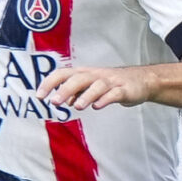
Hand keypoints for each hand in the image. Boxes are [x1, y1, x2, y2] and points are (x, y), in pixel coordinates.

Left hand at [38, 60, 161, 111]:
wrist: (142, 80)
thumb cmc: (112, 83)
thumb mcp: (92, 86)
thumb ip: (77, 92)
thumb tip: (62, 101)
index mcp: (85, 73)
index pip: (63, 74)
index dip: (50, 83)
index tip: (39, 96)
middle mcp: (96, 75)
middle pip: (79, 78)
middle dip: (65, 89)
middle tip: (54, 102)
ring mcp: (111, 82)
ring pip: (97, 86)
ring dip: (86, 95)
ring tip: (77, 107)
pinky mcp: (124, 90)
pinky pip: (114, 94)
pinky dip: (105, 99)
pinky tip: (97, 106)